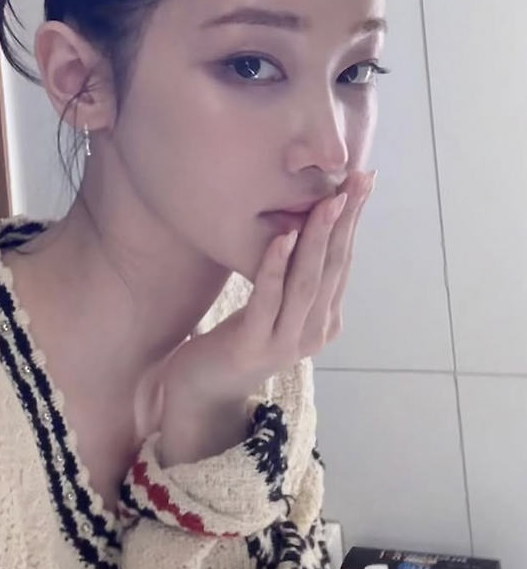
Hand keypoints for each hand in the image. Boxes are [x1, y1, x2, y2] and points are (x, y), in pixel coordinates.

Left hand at [158, 170, 375, 465]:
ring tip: (327, 202)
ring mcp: (286, 342)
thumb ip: (295, 272)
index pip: (344, 260)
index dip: (354, 219)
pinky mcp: (254, 345)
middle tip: (357, 181)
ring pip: (307, 281)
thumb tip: (310, 218)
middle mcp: (314, 331)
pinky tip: (283, 237)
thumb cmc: (240, 335)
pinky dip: (277, 265)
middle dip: (345, 221)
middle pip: (334, 267)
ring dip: (318, 238)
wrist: (204, 388)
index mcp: (325, 318)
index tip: (364, 180)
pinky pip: (268, 299)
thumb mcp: (276, 300)